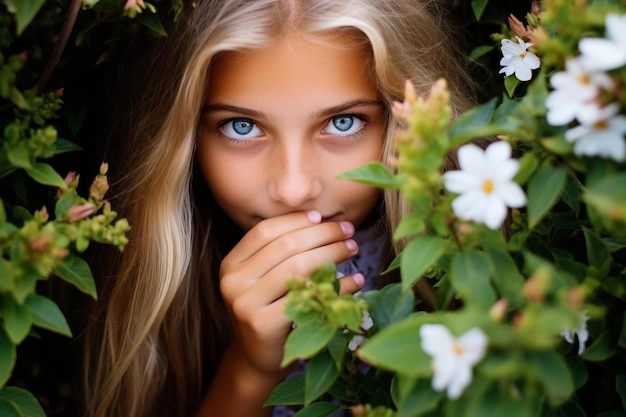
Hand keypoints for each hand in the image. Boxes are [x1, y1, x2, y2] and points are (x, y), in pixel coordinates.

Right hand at [219, 210, 363, 376]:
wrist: (258, 358)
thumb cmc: (269, 310)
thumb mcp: (264, 279)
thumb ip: (280, 252)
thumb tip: (321, 220)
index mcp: (230, 265)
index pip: (265, 231)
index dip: (295, 220)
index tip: (322, 216)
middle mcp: (233, 282)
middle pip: (285, 245)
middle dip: (322, 234)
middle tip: (347, 230)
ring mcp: (245, 304)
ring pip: (298, 267)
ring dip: (332, 253)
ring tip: (352, 248)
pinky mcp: (263, 325)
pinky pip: (307, 296)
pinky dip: (337, 285)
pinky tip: (355, 280)